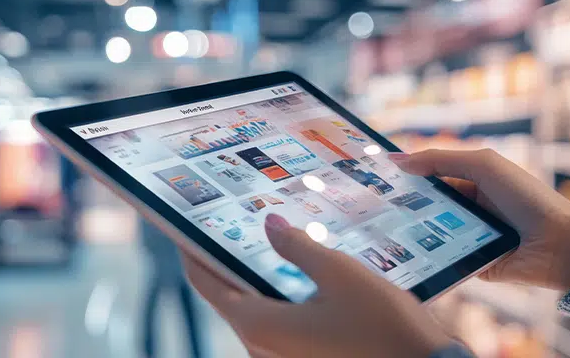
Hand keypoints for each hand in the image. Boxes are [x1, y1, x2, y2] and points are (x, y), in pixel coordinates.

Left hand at [186, 214, 454, 357]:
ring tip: (265, 240)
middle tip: (233, 223)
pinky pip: (277, 326)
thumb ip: (298, 246)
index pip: (208, 285)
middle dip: (229, 261)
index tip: (185, 228)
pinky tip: (297, 273)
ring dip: (257, 279)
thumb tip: (268, 224)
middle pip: (230, 298)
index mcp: (260, 326)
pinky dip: (279, 298)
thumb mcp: (340, 274)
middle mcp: (262, 348)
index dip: (193, 253)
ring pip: (255, 312)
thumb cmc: (384, 327)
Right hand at [390, 149, 569, 290]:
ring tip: (381, 226)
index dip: (407, 176)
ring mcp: (469, 238)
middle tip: (371, 204)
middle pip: (427, 206)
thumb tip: (399, 160)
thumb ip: (442, 160)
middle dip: (403, 205)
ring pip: (431, 233)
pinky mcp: (472, 264)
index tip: (376, 176)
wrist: (560, 244)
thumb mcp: (485, 166)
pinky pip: (444, 259)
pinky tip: (405, 253)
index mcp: (473, 183)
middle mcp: (469, 210)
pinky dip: (430, 256)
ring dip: (413, 230)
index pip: (432, 178)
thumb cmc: (527, 198)